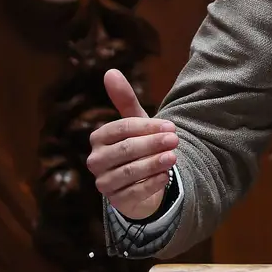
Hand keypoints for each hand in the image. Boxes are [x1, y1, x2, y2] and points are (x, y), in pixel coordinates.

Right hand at [87, 70, 178, 221]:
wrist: (139, 180)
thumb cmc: (137, 145)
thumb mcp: (135, 122)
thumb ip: (125, 99)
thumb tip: (110, 71)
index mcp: (99, 138)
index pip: (121, 129)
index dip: (147, 127)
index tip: (170, 126)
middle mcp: (96, 160)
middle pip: (125, 150)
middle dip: (152, 144)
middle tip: (175, 139)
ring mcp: (103, 182)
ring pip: (129, 172)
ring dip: (153, 163)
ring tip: (174, 157)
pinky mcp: (116, 201)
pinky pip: (134, 193)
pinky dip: (151, 183)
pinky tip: (166, 176)